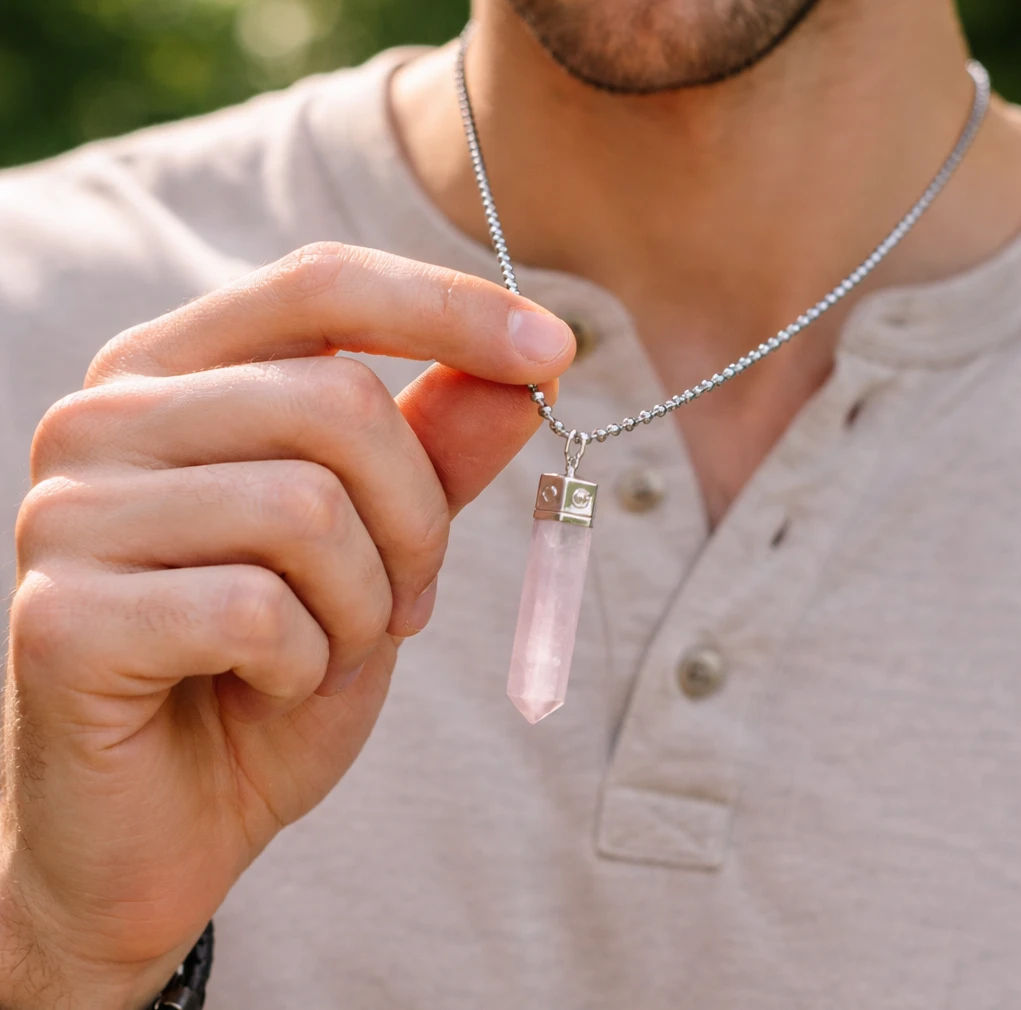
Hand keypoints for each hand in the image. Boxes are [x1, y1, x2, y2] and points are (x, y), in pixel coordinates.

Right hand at [0, 243, 573, 1008]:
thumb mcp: (377, 549)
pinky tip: (267, 690)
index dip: (449, 309)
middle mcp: (103, 419)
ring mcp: (67, 513)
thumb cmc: (271, 671)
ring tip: (325, 651)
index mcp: (172, 375)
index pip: (322, 284)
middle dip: (415, 522)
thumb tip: (529, 371)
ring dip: (362, 605)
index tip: (558, 348)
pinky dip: (308, 667)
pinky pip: (258, 610)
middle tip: (402, 603)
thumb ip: (436, 452)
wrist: (169, 824)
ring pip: (307, 506)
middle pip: (337, 402)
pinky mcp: (62, 616)